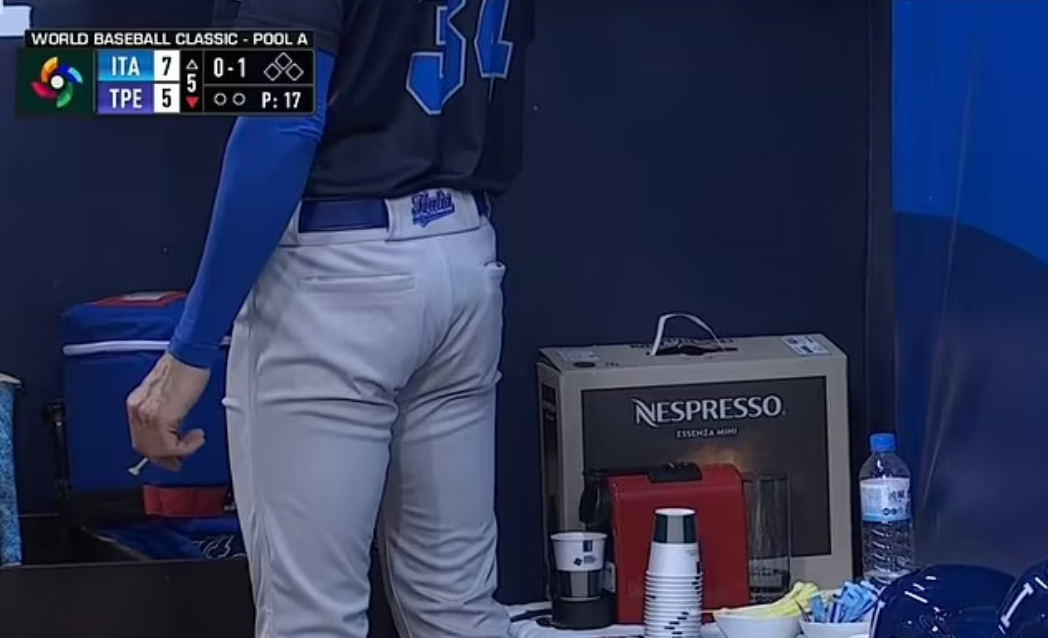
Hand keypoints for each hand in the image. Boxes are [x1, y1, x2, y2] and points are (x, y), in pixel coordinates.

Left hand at [126, 352, 209, 470]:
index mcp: (136, 404)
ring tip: (193, 441)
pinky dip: (185, 447)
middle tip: (180, 458)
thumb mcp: (167, 394)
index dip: (156, 451)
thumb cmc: (184, 368)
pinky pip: (170, 445)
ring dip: (178, 451)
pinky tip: (195, 437)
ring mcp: (147, 415)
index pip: (140, 438)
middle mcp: (138, 410)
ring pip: (157, 450)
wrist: (189, 356)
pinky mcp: (161, 417)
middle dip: (166, 457)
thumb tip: (171, 431)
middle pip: (146, 448)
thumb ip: (163, 413)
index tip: (170, 456)